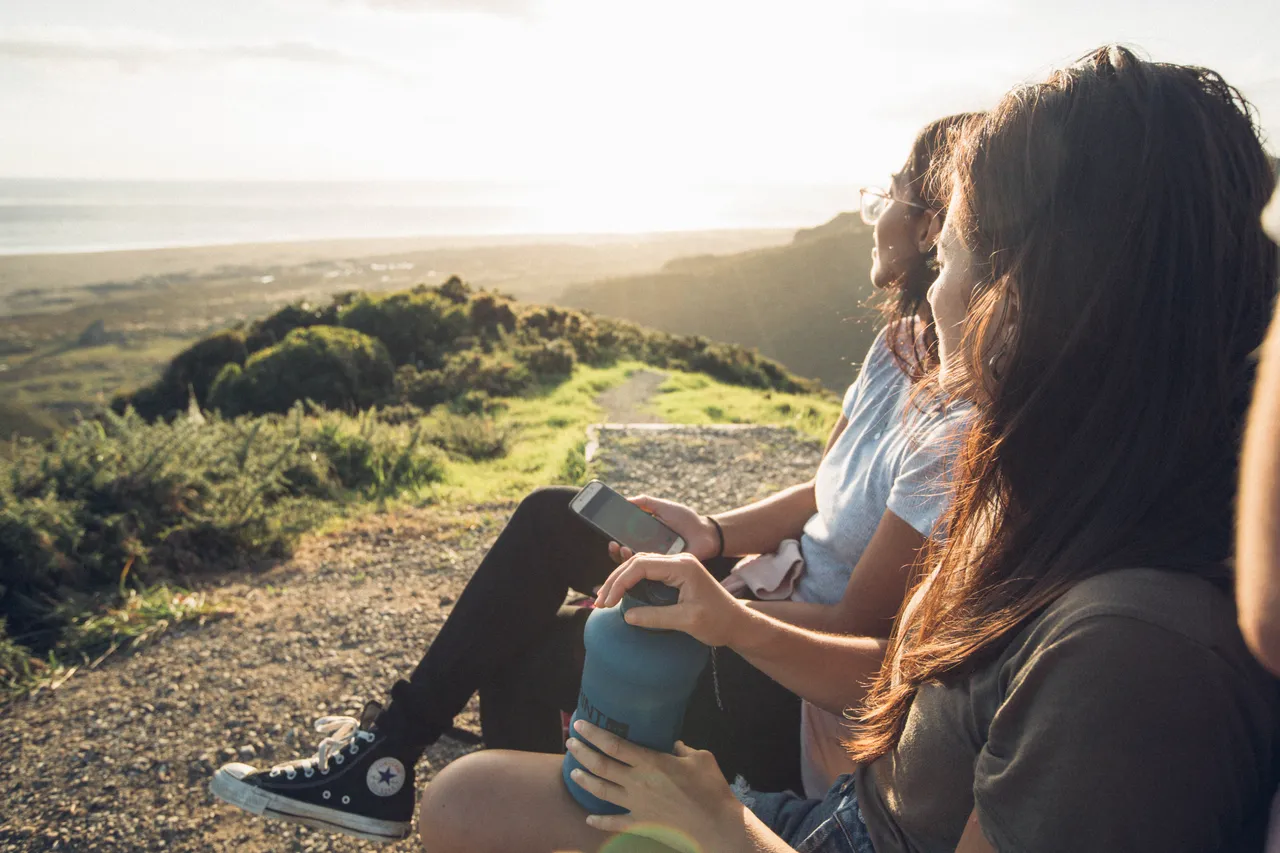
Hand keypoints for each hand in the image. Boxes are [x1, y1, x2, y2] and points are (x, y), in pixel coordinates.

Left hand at [566, 720, 747, 852]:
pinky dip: (600, 821)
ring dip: (585, 781)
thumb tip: (674, 744)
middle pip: (601, 765)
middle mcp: (637, 782)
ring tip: (574, 772)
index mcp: (651, 762)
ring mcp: (636, 805)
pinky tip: (589, 818)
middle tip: (571, 743)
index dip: (595, 734)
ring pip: (602, 791)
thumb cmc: (711, 790)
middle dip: (583, 753)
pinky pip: (614, 823)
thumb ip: (683, 749)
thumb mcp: (701, 759)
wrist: (716, 826)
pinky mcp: (641, 824)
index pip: (615, 744)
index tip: (581, 725)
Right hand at [596, 552, 748, 647]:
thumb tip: (627, 615)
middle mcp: (679, 561)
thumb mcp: (686, 621)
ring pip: (641, 566)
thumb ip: (655, 617)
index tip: (608, 602)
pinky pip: (649, 573)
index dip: (620, 582)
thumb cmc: (718, 621)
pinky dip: (633, 583)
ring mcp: (678, 566)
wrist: (738, 623)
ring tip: (606, 599)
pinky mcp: (677, 575)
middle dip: (616, 580)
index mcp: (682, 566)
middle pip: (637, 562)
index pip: (641, 566)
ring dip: (622, 581)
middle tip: (600, 602)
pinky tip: (622, 594)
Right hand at [607, 495, 719, 560]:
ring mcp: (657, 562)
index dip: (615, 541)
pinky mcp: (666, 571)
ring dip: (624, 559)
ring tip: (622, 548)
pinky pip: (649, 574)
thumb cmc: (687, 520)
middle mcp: (649, 551)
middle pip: (625, 557)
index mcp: (646, 538)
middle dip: (616, 552)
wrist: (707, 533)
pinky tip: (635, 557)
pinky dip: (639, 568)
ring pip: (634, 567)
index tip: (609, 536)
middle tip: (614, 545)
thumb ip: (645, 502)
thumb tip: (625, 500)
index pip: (625, 542)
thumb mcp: (664, 507)